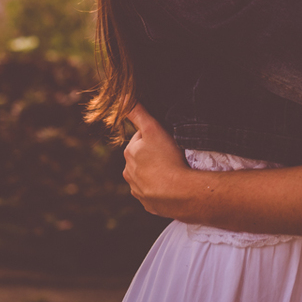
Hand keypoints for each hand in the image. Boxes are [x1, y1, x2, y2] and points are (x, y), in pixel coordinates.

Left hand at [122, 104, 190, 218]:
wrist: (179, 193)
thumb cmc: (167, 158)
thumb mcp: (153, 129)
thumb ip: (138, 113)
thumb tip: (123, 97)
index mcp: (129, 154)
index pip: (141, 139)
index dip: (155, 137)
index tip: (167, 141)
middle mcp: (129, 173)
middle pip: (143, 159)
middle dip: (154, 156)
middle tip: (172, 155)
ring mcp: (138, 191)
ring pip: (147, 177)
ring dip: (157, 173)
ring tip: (174, 171)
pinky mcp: (149, 205)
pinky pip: (154, 194)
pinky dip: (161, 190)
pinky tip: (172, 186)